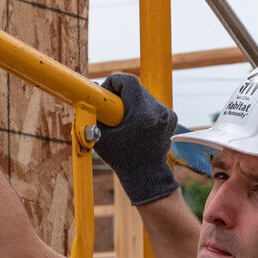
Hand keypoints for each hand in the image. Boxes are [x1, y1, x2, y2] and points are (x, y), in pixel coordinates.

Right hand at [94, 74, 178, 204]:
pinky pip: (153, 105)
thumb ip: (92, 115)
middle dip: (121, 94)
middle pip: (136, 88)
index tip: (105, 96)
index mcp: (142, 113)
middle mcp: (158, 110)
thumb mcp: (100, 137)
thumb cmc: (122, 159)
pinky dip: (142, 110)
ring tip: (124, 120)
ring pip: (145, 95)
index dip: (112, 83)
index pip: (127, 81)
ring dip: (132, 102)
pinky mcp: (172, 118)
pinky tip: (136, 125)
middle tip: (111, 109)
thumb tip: (86, 96)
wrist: (146, 176)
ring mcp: (167, 114)